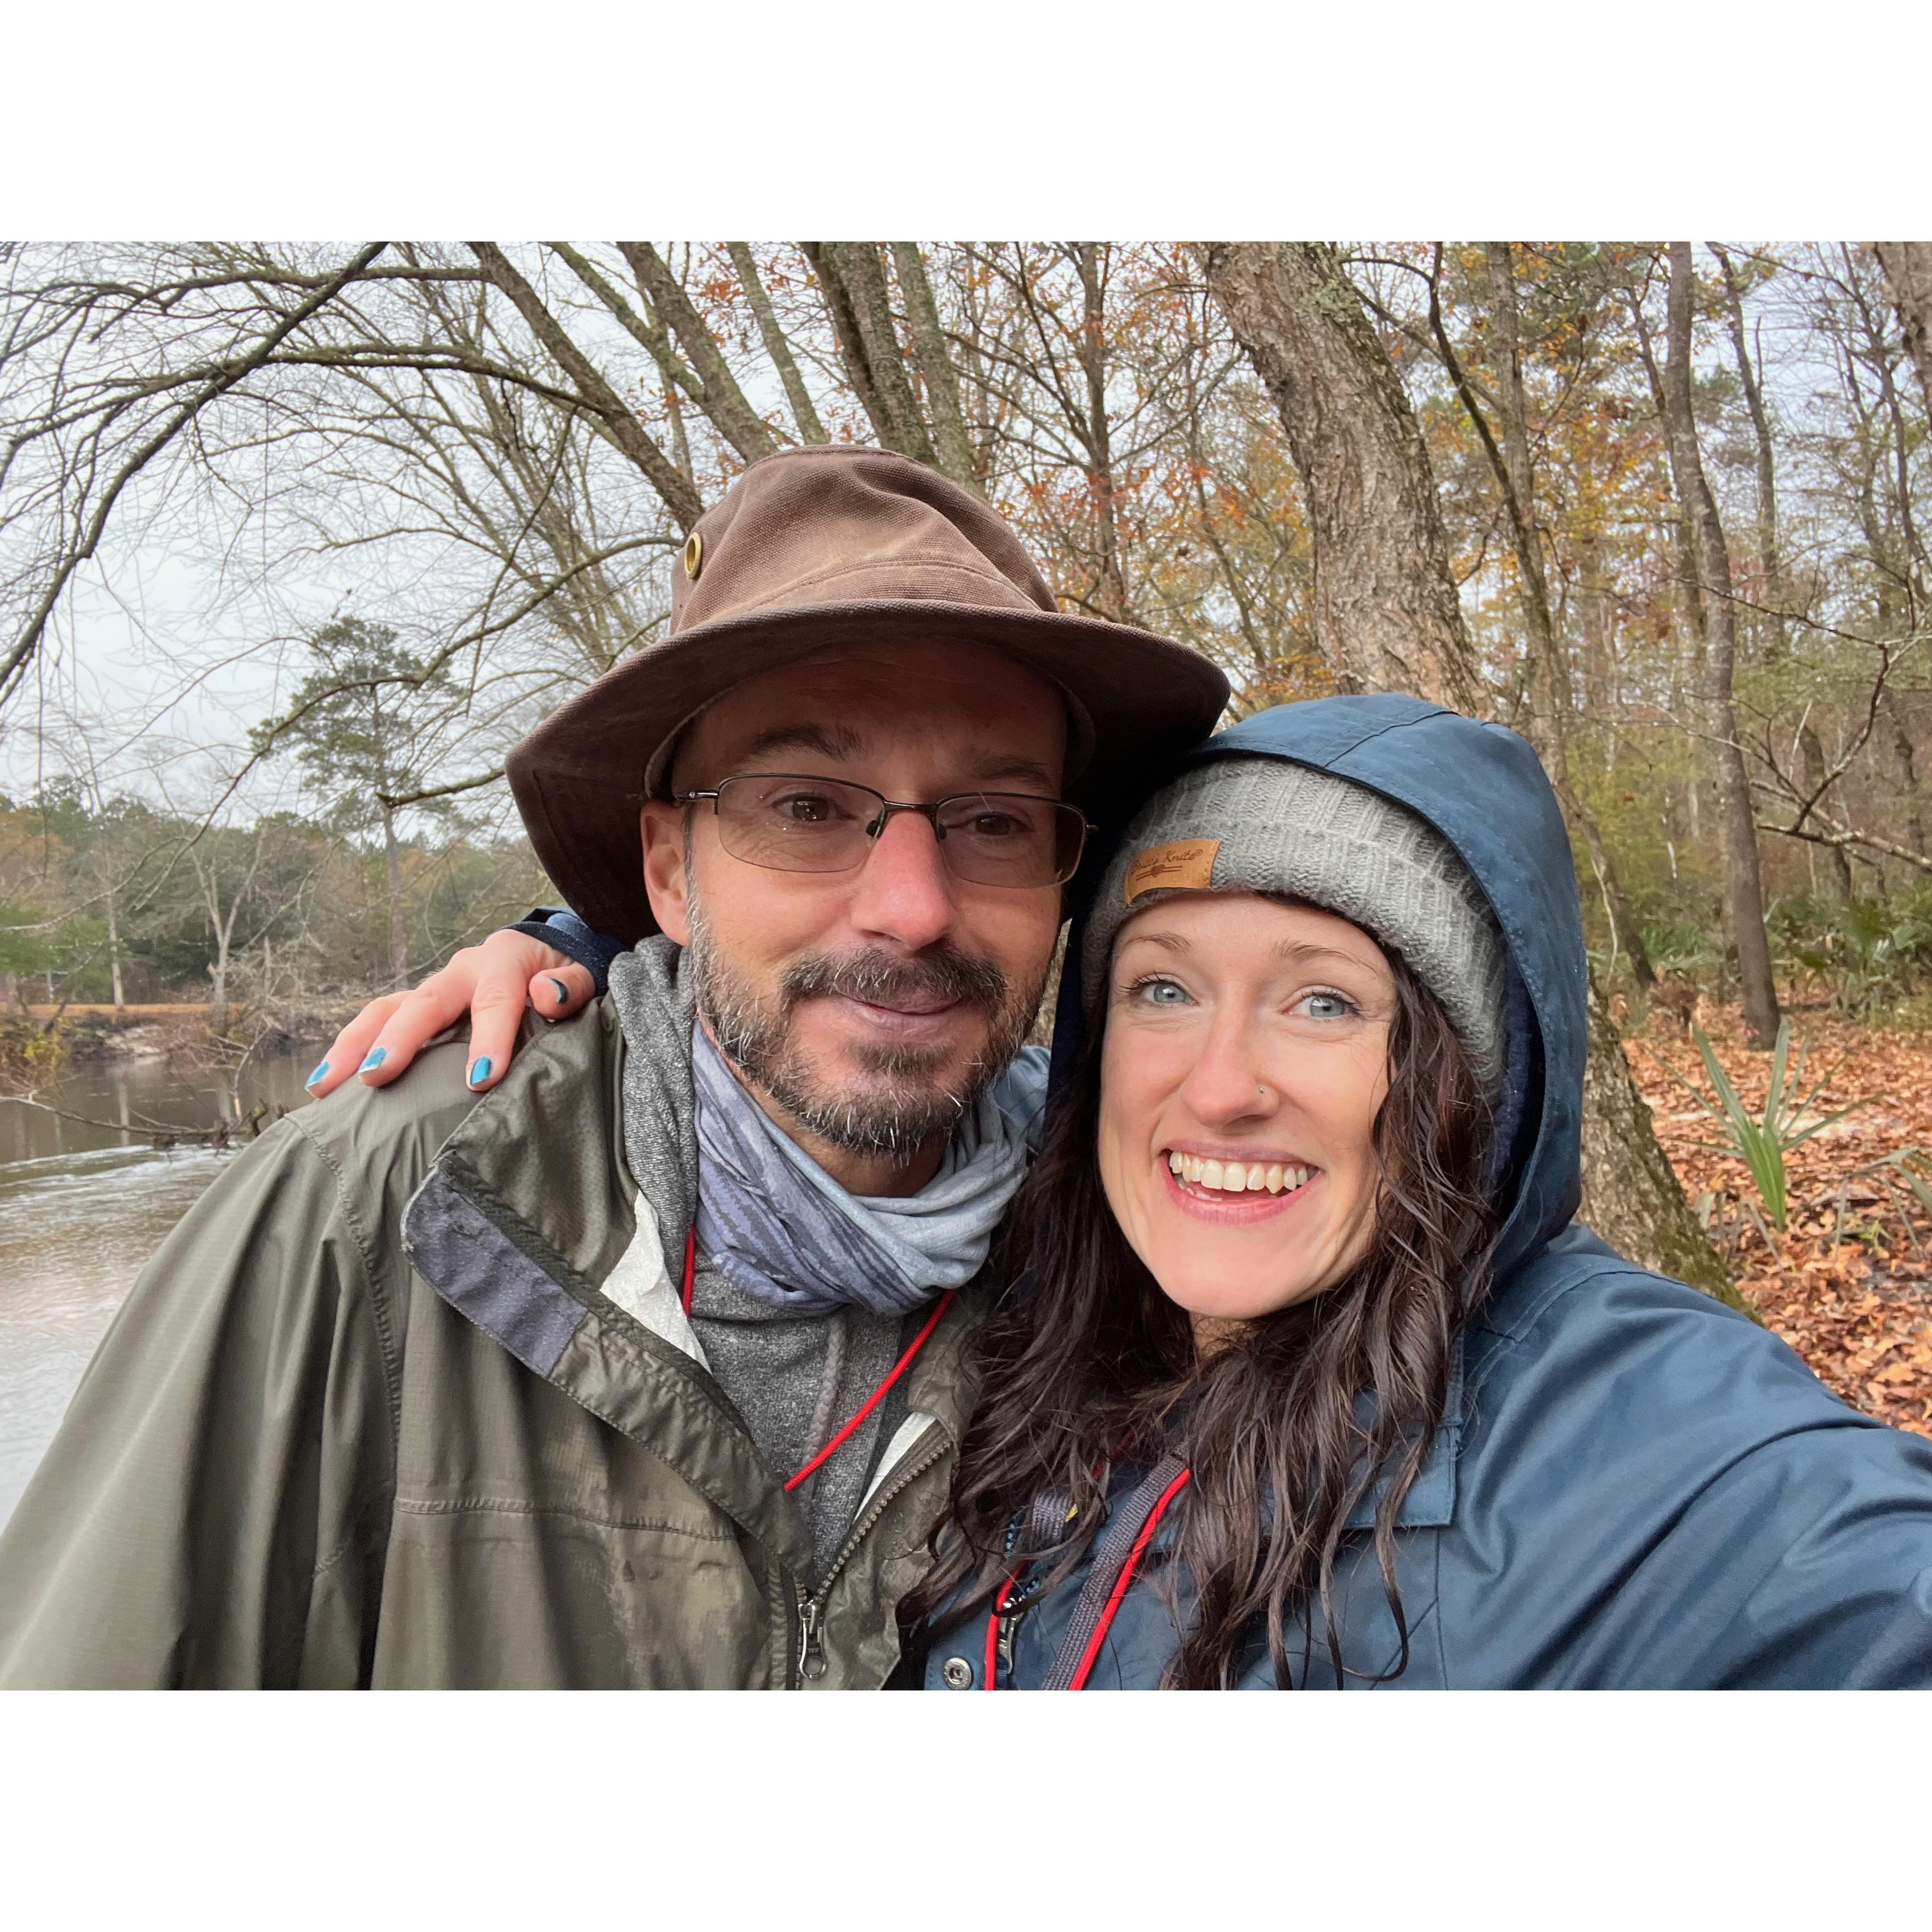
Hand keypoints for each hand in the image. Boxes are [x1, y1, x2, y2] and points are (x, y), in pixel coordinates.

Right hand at [304, 930, 595, 1097]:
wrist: (550, 954)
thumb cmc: (566, 974)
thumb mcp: (582, 975)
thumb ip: (570, 985)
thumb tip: (547, 994)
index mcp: (505, 960)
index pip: (495, 1000)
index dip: (488, 1038)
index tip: (481, 1078)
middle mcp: (462, 969)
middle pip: (425, 1002)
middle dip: (399, 1040)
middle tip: (376, 1077)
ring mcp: (435, 987)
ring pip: (386, 1009)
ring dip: (354, 1046)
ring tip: (324, 1086)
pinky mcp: (419, 1005)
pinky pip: (379, 1022)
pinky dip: (353, 1049)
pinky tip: (326, 1087)